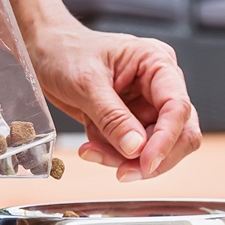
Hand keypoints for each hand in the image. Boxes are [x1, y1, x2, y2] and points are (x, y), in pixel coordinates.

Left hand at [27, 22, 200, 180]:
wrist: (45, 52)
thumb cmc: (65, 52)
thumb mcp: (86, 83)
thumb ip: (113, 117)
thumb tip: (136, 148)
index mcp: (158, 63)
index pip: (177, 106)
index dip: (166, 138)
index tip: (146, 163)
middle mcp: (160, 85)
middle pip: (179, 131)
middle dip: (152, 156)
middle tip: (123, 172)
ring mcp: (148, 104)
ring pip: (156, 146)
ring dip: (125, 158)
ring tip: (92, 151)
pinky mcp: (133, 121)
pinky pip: (134, 149)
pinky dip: (113, 154)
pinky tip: (91, 146)